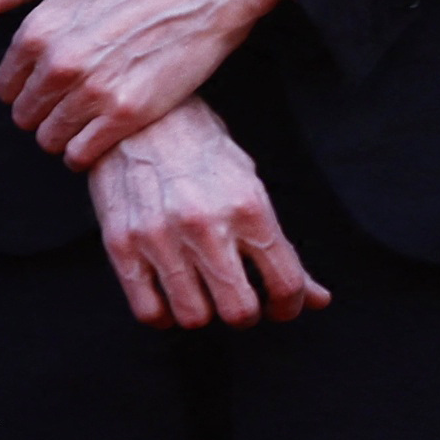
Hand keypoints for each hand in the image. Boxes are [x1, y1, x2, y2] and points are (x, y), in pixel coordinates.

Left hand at [0, 0, 288, 165]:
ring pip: (50, 139)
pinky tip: (104, 131)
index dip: (27, 85)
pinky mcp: (128, 113)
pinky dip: (86, 150)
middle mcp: (59, 65)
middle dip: (45, 110)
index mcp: (38, 32)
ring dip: (65, 132)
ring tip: (92, 114)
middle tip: (76, 96)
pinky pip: (82, 153)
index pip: (5, 86)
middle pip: (25, 116)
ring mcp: (93, 92)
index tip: (53, 79)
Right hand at [86, 100, 332, 329]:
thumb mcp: (252, 189)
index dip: (290, 305)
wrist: (140, 121)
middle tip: (245, 302)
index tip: (283, 306)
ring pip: (194, 317)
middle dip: (248, 315)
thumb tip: (318, 298)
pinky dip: (165, 315)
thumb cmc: (204, 155)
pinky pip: (148, 311)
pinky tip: (173, 297)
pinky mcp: (122, 246)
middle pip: (239, 311)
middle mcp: (207, 226)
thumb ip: (282, 249)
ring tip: (207, 295)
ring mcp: (161, 238)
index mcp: (249, 208)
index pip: (285, 283)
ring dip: (206, 314)